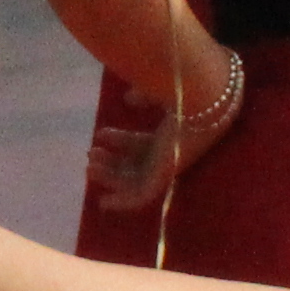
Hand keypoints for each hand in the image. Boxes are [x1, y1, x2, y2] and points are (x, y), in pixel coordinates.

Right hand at [82, 34, 236, 215]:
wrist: (200, 96)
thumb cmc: (181, 87)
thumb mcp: (156, 89)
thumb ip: (143, 94)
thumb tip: (128, 98)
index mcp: (173, 131)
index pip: (145, 143)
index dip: (121, 141)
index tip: (100, 135)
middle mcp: (171, 151)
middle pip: (139, 163)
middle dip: (113, 161)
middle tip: (90, 155)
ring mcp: (168, 165)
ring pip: (136, 180)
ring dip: (112, 178)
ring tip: (89, 168)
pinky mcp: (164, 177)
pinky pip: (142, 197)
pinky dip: (123, 202)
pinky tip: (103, 203)